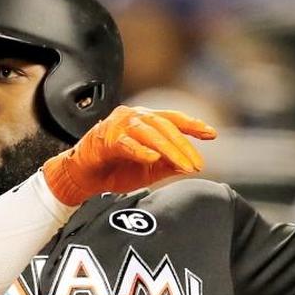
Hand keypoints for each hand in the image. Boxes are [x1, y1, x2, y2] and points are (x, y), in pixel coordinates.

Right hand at [42, 105, 216, 205]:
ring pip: (149, 132)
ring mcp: (117, 125)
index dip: (193, 125)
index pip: (173, 119)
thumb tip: (188, 165)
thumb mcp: (148, 170)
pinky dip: (140, 150)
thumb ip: (167, 165)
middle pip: (164, 126)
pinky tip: (153, 158)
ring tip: (184, 165)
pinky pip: (126, 143)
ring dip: (169, 149)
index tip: (212, 134)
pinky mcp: (104, 139)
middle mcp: (133, 117)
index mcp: (145, 121)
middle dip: (184, 145)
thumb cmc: (114, 171)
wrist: (83, 177)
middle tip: (198, 164)